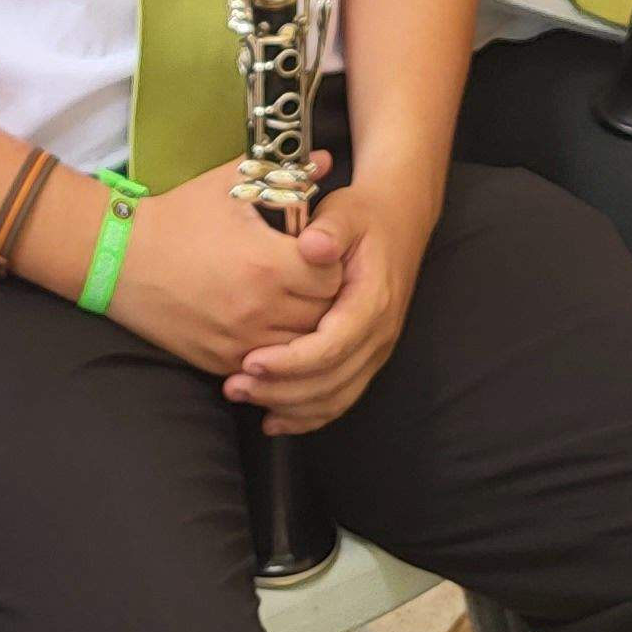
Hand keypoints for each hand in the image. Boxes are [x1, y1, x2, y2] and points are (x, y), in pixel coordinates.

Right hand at [104, 158, 336, 379]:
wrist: (120, 259)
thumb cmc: (179, 217)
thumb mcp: (229, 184)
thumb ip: (282, 173)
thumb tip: (323, 158)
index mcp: (267, 265)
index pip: (333, 277)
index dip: (335, 264)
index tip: (323, 253)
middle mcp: (259, 310)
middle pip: (324, 316)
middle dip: (327, 297)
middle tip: (318, 279)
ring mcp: (240, 343)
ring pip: (301, 349)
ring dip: (306, 328)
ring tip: (299, 303)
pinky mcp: (221, 363)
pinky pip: (269, 368)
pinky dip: (278, 352)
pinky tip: (272, 327)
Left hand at [230, 171, 435, 436]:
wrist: (398, 220)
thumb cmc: (362, 217)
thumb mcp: (345, 212)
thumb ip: (329, 229)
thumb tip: (312, 246)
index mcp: (373, 302)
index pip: (332, 346)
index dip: (291, 361)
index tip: (250, 361)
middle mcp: (380, 335)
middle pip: (331, 382)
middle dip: (280, 390)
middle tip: (234, 386)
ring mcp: (376, 351)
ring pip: (335, 398)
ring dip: (289, 407)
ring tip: (244, 397)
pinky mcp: (366, 358)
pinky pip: (340, 399)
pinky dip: (307, 416)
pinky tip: (274, 419)